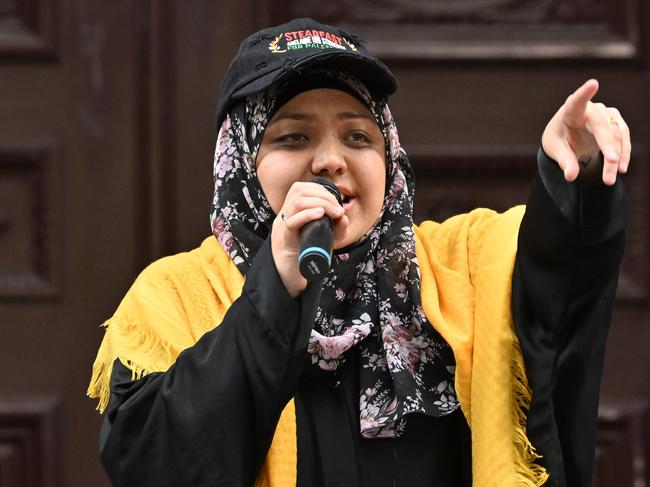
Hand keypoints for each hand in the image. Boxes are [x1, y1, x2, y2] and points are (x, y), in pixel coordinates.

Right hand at [271, 182, 347, 296]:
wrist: (291, 270)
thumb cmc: (307, 249)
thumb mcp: (326, 236)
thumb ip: (337, 227)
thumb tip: (344, 217)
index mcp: (291, 208)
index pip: (302, 187)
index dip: (321, 190)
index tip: (337, 203)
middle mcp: (285, 213)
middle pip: (300, 191)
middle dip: (324, 196)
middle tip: (338, 210)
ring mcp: (283, 224)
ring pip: (296, 202)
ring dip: (320, 203)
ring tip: (334, 213)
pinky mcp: (285, 238)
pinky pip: (292, 222)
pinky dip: (307, 215)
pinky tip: (320, 214)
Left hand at [541, 79, 630, 185]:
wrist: (567, 137)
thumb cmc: (559, 139)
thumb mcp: (556, 151)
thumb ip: (564, 161)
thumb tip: (571, 176)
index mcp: (571, 112)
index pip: (577, 101)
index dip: (584, 93)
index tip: (593, 84)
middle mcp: (591, 110)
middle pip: (602, 125)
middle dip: (608, 145)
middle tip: (612, 162)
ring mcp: (606, 115)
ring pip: (616, 135)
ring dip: (616, 157)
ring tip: (610, 179)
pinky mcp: (615, 123)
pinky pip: (623, 138)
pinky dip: (623, 154)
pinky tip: (621, 169)